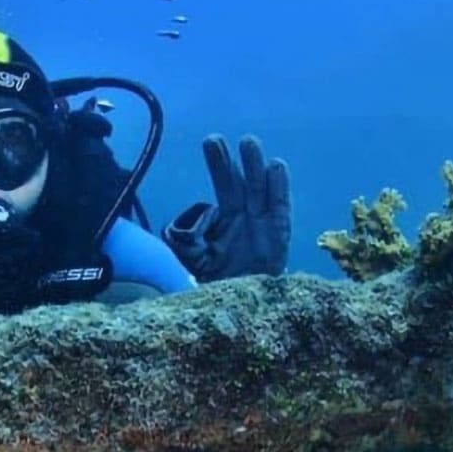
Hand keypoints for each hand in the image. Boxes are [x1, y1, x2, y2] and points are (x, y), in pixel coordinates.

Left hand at [162, 135, 290, 280]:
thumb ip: (182, 247)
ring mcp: (264, 223)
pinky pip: (281, 209)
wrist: (244, 312)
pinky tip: (276, 167)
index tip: (211, 141)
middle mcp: (247, 216)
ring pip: (260, 189)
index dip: (219, 164)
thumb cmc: (219, 287)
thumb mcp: (193, 265)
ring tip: (247, 143)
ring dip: (255, 166)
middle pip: (240, 182)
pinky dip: (279, 188)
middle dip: (231, 160)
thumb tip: (171, 230)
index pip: (224, 185)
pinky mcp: (280, 235)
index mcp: (227, 219)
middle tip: (221, 139)